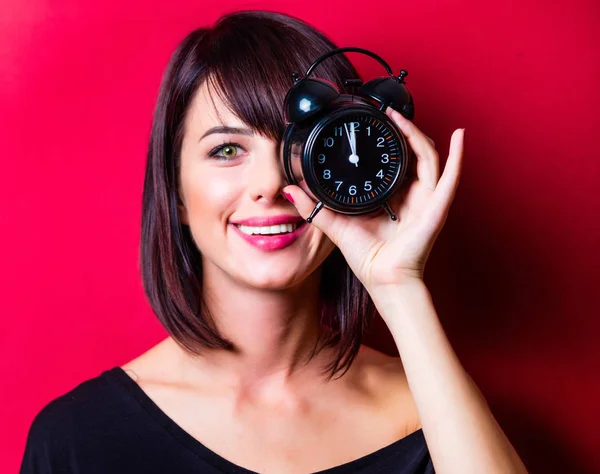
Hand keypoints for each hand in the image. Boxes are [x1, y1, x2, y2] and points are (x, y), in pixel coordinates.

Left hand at [283, 108, 463, 290]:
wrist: (383, 278)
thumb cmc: (367, 256)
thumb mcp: (335, 224)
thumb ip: (314, 206)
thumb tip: (290, 189)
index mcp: (392, 197)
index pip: (393, 161)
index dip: (386, 140)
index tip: (372, 121)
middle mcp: (412, 194)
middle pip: (411, 153)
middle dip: (401, 130)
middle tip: (386, 112)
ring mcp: (427, 198)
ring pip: (427, 156)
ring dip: (416, 133)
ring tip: (399, 115)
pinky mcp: (437, 206)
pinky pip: (450, 176)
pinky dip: (458, 155)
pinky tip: (459, 135)